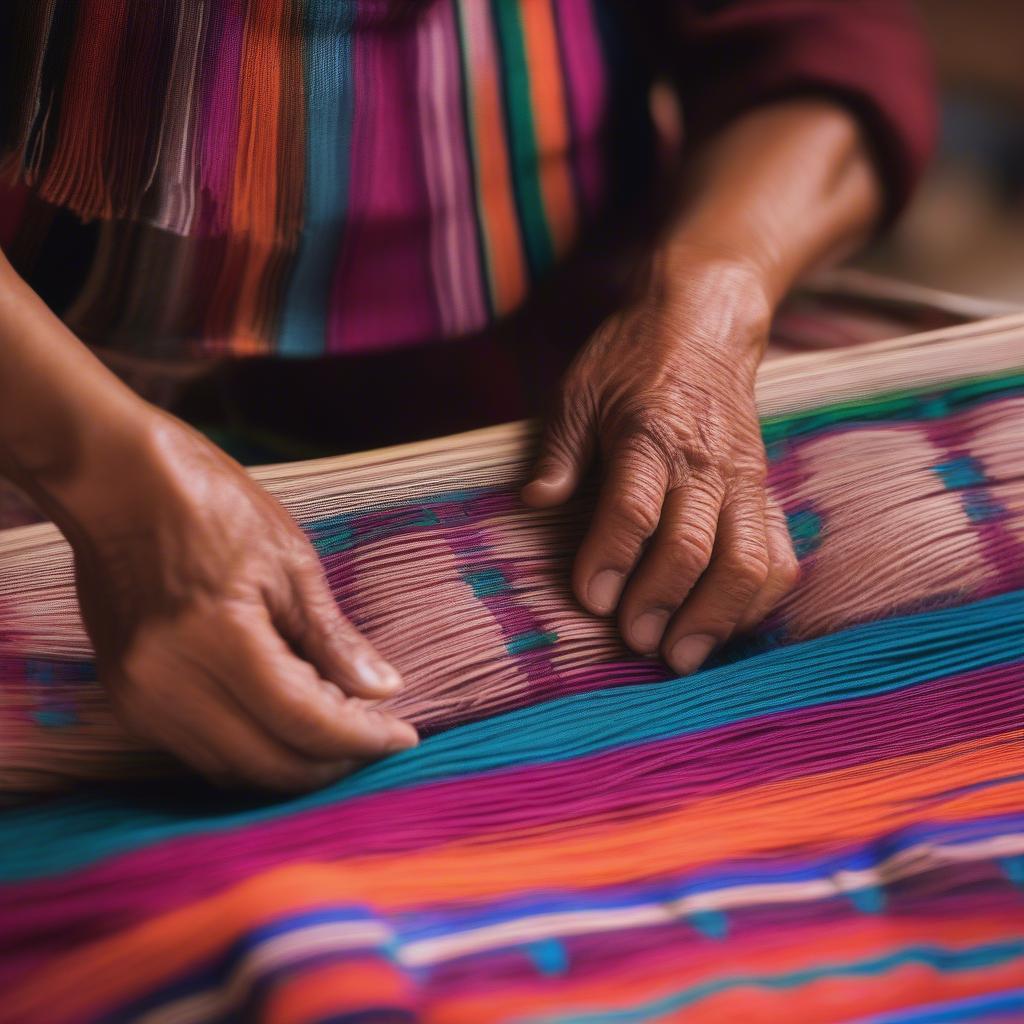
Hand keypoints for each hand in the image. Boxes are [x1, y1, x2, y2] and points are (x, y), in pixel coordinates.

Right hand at [67, 410, 416, 790]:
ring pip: (231, 771)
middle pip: (269, 763)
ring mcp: (139, 695)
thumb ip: (333, 639)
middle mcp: (168, 682)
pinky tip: (285, 722)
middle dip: (332, 763)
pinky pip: (198, 752)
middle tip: (375, 738)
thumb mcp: (289, 562)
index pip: (304, 721)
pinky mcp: (125, 696)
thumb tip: (383, 690)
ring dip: (291, 763)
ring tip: (337, 732)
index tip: (402, 737)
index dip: (362, 738)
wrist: (115, 482)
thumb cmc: (210, 505)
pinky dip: (250, 749)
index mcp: (216, 638)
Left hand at [523, 257, 798, 673]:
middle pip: (693, 545)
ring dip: (717, 617)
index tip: (593, 600)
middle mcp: (704, 462)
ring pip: (747, 561)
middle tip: (636, 644)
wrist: (706, 325)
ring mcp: (743, 481)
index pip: (634, 507)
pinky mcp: (765, 495)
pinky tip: (726, 628)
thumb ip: (558, 452)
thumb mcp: (578, 391)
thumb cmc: (633, 361)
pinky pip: (778, 557)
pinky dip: (758, 601)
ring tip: (683, 657)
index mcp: (649, 433)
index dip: (612, 557)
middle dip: (663, 602)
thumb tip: (536, 503)